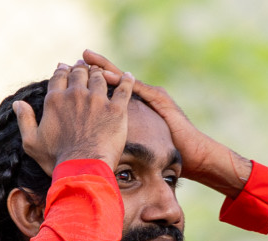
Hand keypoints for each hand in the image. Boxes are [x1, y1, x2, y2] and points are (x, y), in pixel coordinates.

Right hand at [14, 60, 132, 175]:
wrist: (82, 169)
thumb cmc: (56, 160)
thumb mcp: (32, 143)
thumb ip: (24, 120)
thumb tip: (17, 103)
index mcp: (55, 100)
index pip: (59, 76)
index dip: (62, 70)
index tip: (65, 68)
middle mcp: (75, 94)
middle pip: (79, 72)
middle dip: (80, 68)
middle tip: (84, 67)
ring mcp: (97, 100)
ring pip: (99, 77)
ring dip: (99, 72)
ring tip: (101, 72)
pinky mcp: (116, 109)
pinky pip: (124, 88)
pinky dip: (126, 80)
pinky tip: (128, 76)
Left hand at [82, 49, 251, 196]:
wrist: (194, 155)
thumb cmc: (167, 157)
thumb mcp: (139, 148)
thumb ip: (122, 143)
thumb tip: (101, 152)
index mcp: (135, 107)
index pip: (110, 90)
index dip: (92, 82)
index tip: (73, 76)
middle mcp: (142, 97)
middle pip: (113, 80)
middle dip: (95, 68)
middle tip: (77, 58)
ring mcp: (151, 96)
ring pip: (123, 80)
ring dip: (104, 69)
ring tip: (87, 59)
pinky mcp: (159, 100)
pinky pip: (136, 89)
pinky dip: (120, 82)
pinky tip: (105, 76)